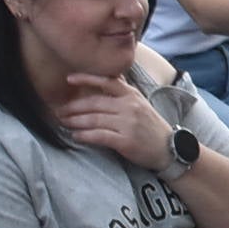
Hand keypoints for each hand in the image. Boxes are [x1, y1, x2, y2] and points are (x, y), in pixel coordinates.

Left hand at [57, 73, 172, 170]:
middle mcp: (129, 106)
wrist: (169, 149)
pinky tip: (76, 136)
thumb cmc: (150, 126)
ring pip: (94, 119)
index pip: (106, 81)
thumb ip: (122, 93)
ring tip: (64, 123)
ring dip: (75, 122)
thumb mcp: (140, 103)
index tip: (69, 79)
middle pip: (94, 103)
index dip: (86, 78)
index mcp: (131, 95)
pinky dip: (84, 136)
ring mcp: (128, 123)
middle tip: (59, 111)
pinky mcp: (126, 141)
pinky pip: (99, 136)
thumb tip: (101, 81)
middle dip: (73, 107)